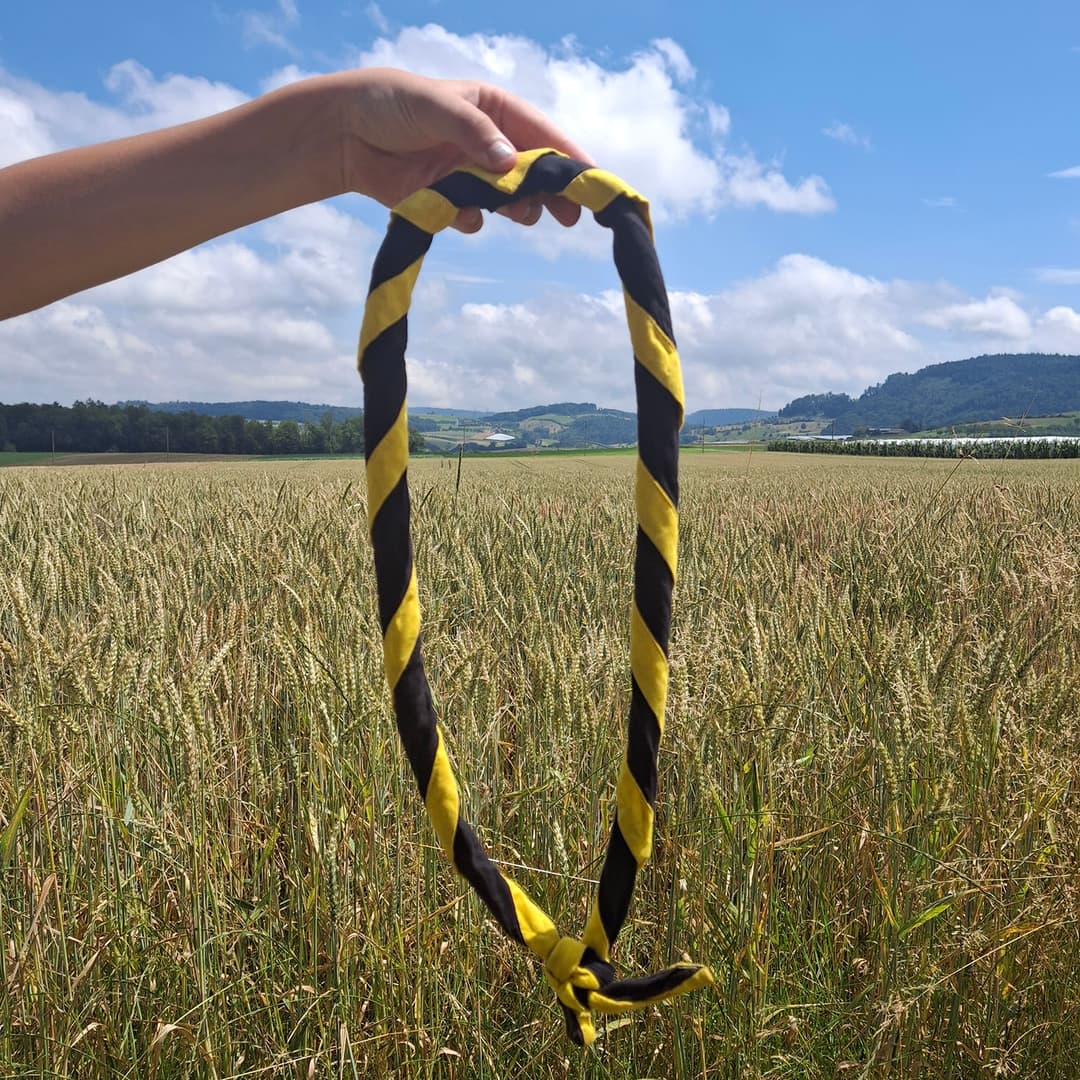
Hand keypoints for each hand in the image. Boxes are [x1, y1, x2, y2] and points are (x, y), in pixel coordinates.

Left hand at [333, 68, 594, 232]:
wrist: (344, 134)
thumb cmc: (390, 104)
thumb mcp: (437, 107)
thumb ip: (474, 133)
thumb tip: (509, 164)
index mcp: (495, 110)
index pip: (541, 135)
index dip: (567, 158)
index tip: (590, 182)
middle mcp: (489, 144)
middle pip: (534, 174)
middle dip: (551, 193)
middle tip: (567, 216)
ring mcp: (470, 175)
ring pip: (509, 201)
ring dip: (516, 210)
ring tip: (518, 213)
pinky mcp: (448, 201)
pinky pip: (473, 218)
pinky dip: (470, 220)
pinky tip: (456, 213)